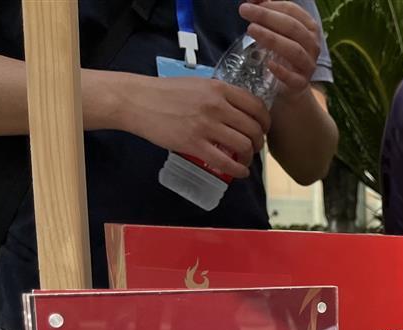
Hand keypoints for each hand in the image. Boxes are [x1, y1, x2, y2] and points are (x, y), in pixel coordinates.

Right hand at [121, 74, 271, 179]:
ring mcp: (206, 126)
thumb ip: (220, 95)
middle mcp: (217, 106)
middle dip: (259, 142)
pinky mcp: (194, 144)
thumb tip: (239, 111)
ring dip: (250, 157)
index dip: (265, 122)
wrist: (137, 100)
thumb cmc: (165, 92)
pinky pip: (226, 162)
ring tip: (245, 160)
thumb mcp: (198, 85)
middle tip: (254, 147)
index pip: (256, 106)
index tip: (263, 129)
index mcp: (219, 89)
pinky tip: (240, 172)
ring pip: (244, 146)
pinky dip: (239, 170)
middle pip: (254, 128)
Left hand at [239, 1, 321, 97]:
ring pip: (294, 50)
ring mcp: (308, 65)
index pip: (293, 11)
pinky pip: (293, 78)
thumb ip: (267, 12)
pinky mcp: (300, 84)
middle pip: (292, 28)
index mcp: (309, 27)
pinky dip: (282, 71)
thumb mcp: (276, 30)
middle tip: (244, 11)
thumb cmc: (281, 52)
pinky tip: (268, 64)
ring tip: (251, 29)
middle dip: (267, 17)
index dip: (272, 4)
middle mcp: (312, 45)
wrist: (289, 86)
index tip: (250, 2)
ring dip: (272, 39)